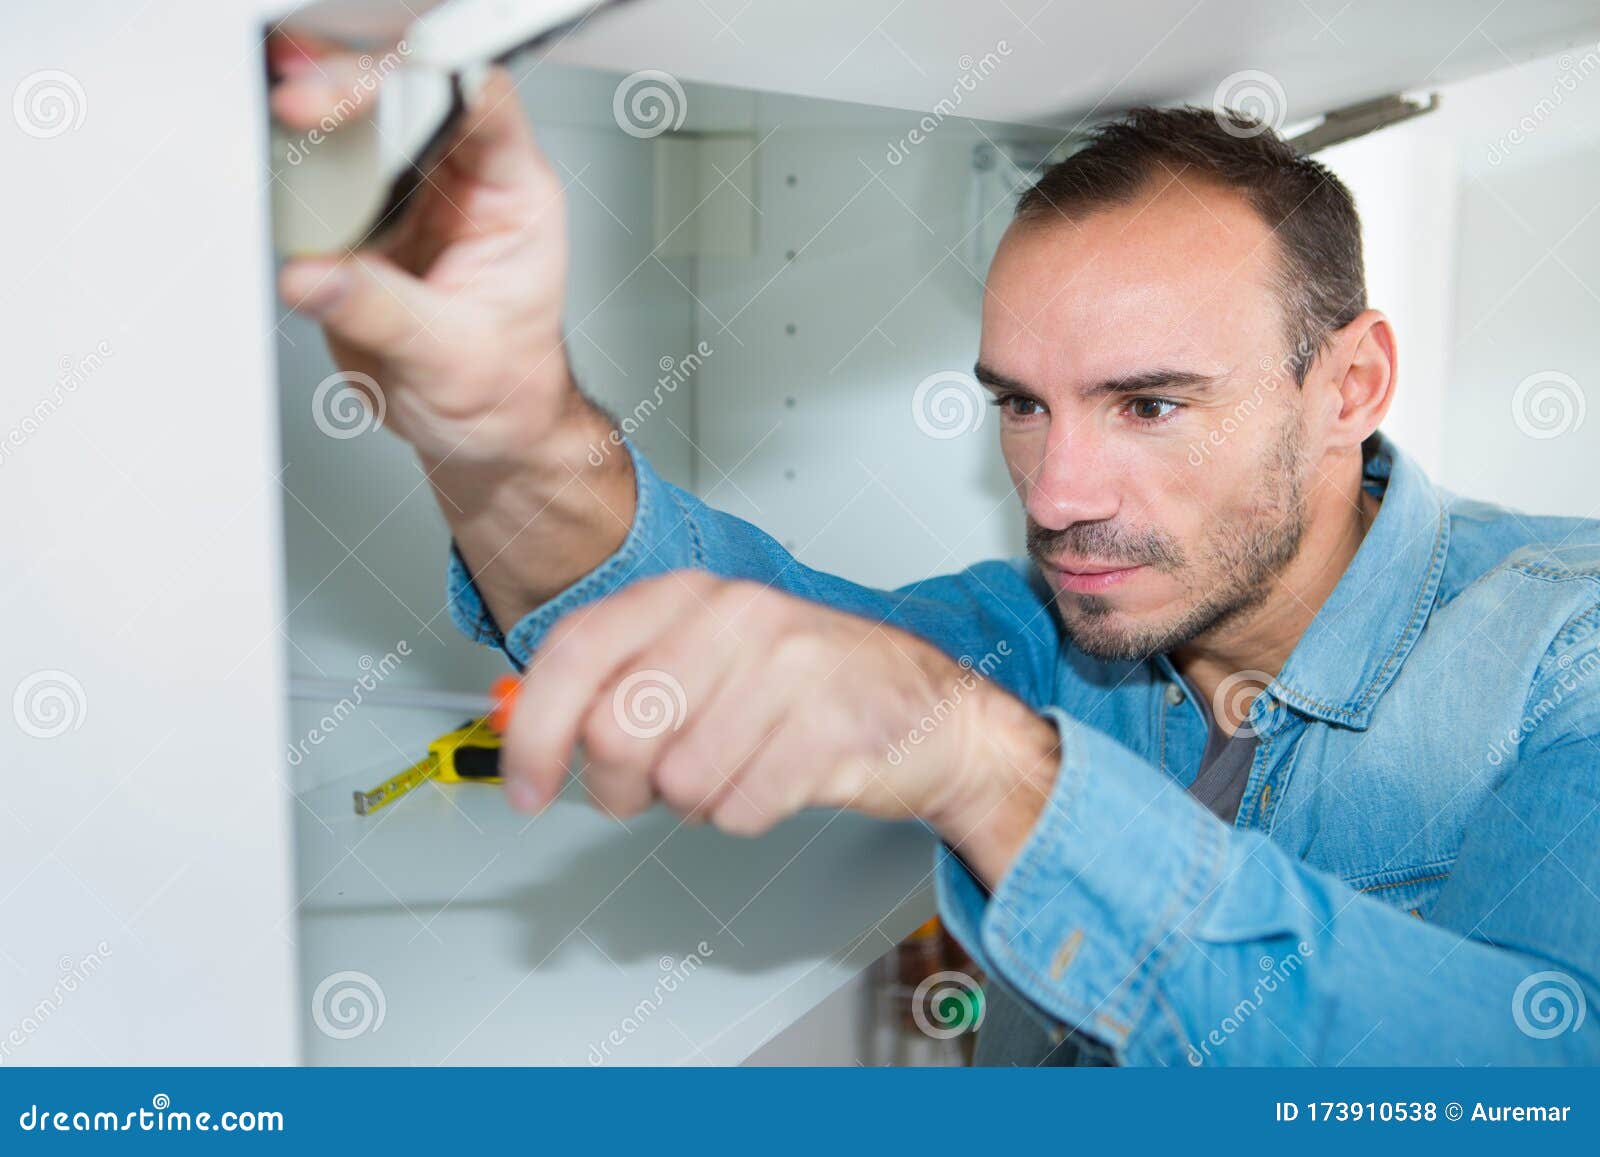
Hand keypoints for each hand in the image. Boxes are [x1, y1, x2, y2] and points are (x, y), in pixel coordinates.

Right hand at [269, 32, 574, 466]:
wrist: (482, 431)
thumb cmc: (504, 390)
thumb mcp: (452, 359)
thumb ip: (379, 312)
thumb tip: (313, 276)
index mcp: (513, 195)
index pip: (478, 100)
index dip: (424, 78)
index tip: (367, 91)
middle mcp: (463, 183)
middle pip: (408, 95)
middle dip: (350, 87)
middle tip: (300, 105)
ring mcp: (409, 197)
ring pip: (357, 125)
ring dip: (312, 123)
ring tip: (279, 133)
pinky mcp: (359, 221)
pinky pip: (319, 177)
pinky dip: (289, 170)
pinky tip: (274, 172)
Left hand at [497, 573, 1061, 886]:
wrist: (936, 714)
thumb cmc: (813, 687)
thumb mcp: (709, 657)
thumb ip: (621, 680)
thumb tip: (526, 725)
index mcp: (694, 594)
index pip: (576, 653)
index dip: (533, 732)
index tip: (524, 784)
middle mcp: (737, 619)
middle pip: (615, 730)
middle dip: (617, 783)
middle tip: (642, 790)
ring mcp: (788, 672)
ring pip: (677, 781)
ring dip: (697, 799)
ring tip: (739, 766)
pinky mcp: (828, 732)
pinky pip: (738, 810)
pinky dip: (747, 813)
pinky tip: (779, 778)